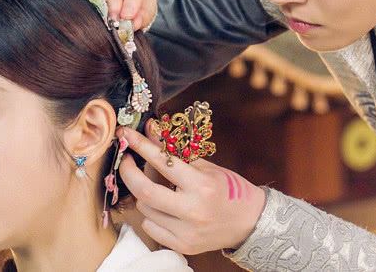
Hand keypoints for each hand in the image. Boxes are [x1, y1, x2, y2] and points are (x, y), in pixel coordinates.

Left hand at [116, 125, 265, 254]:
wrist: (249, 222)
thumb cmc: (229, 190)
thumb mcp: (207, 167)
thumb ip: (177, 152)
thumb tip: (151, 130)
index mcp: (201, 186)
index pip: (163, 162)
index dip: (141, 146)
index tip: (126, 135)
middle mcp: (192, 210)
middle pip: (144, 191)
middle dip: (128, 172)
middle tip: (126, 161)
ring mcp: (186, 232)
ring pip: (145, 209)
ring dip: (143, 194)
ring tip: (154, 186)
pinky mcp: (183, 246)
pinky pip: (151, 227)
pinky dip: (151, 214)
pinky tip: (162, 207)